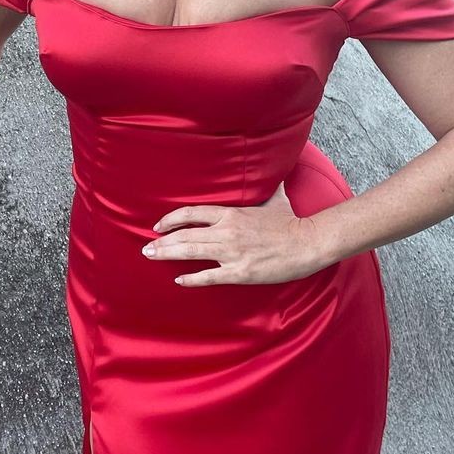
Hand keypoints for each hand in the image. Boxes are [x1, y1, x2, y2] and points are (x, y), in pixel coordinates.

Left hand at [142, 181, 331, 286]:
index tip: (158, 225)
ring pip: (191, 252)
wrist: (308, 243)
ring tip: (151, 256)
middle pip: (185, 234)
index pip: (192, 213)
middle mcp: (227, 231)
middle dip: (162, 241)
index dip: (171, 219)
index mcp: (231, 213)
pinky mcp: (239, 271)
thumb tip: (274, 173)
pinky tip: (179, 280)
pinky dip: (191, 278)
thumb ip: (268, 189)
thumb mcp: (276, 200)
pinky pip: (209, 276)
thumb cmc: (291, 222)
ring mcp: (232, 252)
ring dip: (168, 254)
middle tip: (145, 247)